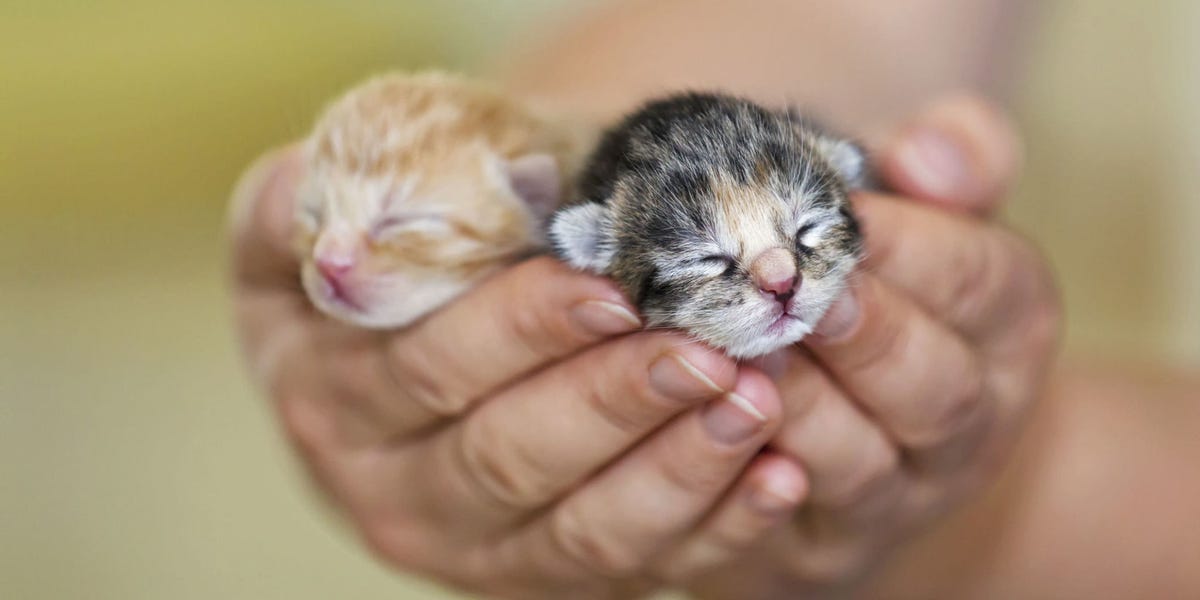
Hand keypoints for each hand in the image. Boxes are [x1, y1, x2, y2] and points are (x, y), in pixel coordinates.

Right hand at [229, 148, 808, 597]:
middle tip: (707, 349)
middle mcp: (390, 488)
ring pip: (578, 530)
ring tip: (755, 401)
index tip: (611, 287)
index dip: (520, 332)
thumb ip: (321, 200)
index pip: (429, 368)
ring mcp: (475, 545)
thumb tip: (333, 216)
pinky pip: (634, 565)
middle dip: (613, 402)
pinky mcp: (547, 571)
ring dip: (676, 469)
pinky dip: (714, 526)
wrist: (432, 319)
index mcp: (330, 389)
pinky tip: (778, 475)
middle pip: (507, 457)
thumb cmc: (408, 245)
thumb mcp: (338, 210)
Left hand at [686, 96, 1061, 598]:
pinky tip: (706, 427)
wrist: (880, 428)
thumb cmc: (891, 287)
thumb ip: (951, 160)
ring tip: (732, 349)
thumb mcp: (935, 214)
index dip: (910, 245)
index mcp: (1007, 324)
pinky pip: (792, 524)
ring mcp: (902, 494)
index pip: (978, 279)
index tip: (837, 210)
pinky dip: (749, 482)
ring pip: (860, 462)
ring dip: (795, 405)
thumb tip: (928, 152)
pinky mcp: (829, 545)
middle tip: (786, 288)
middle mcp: (971, 420)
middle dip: (860, 333)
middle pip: (933, 386)